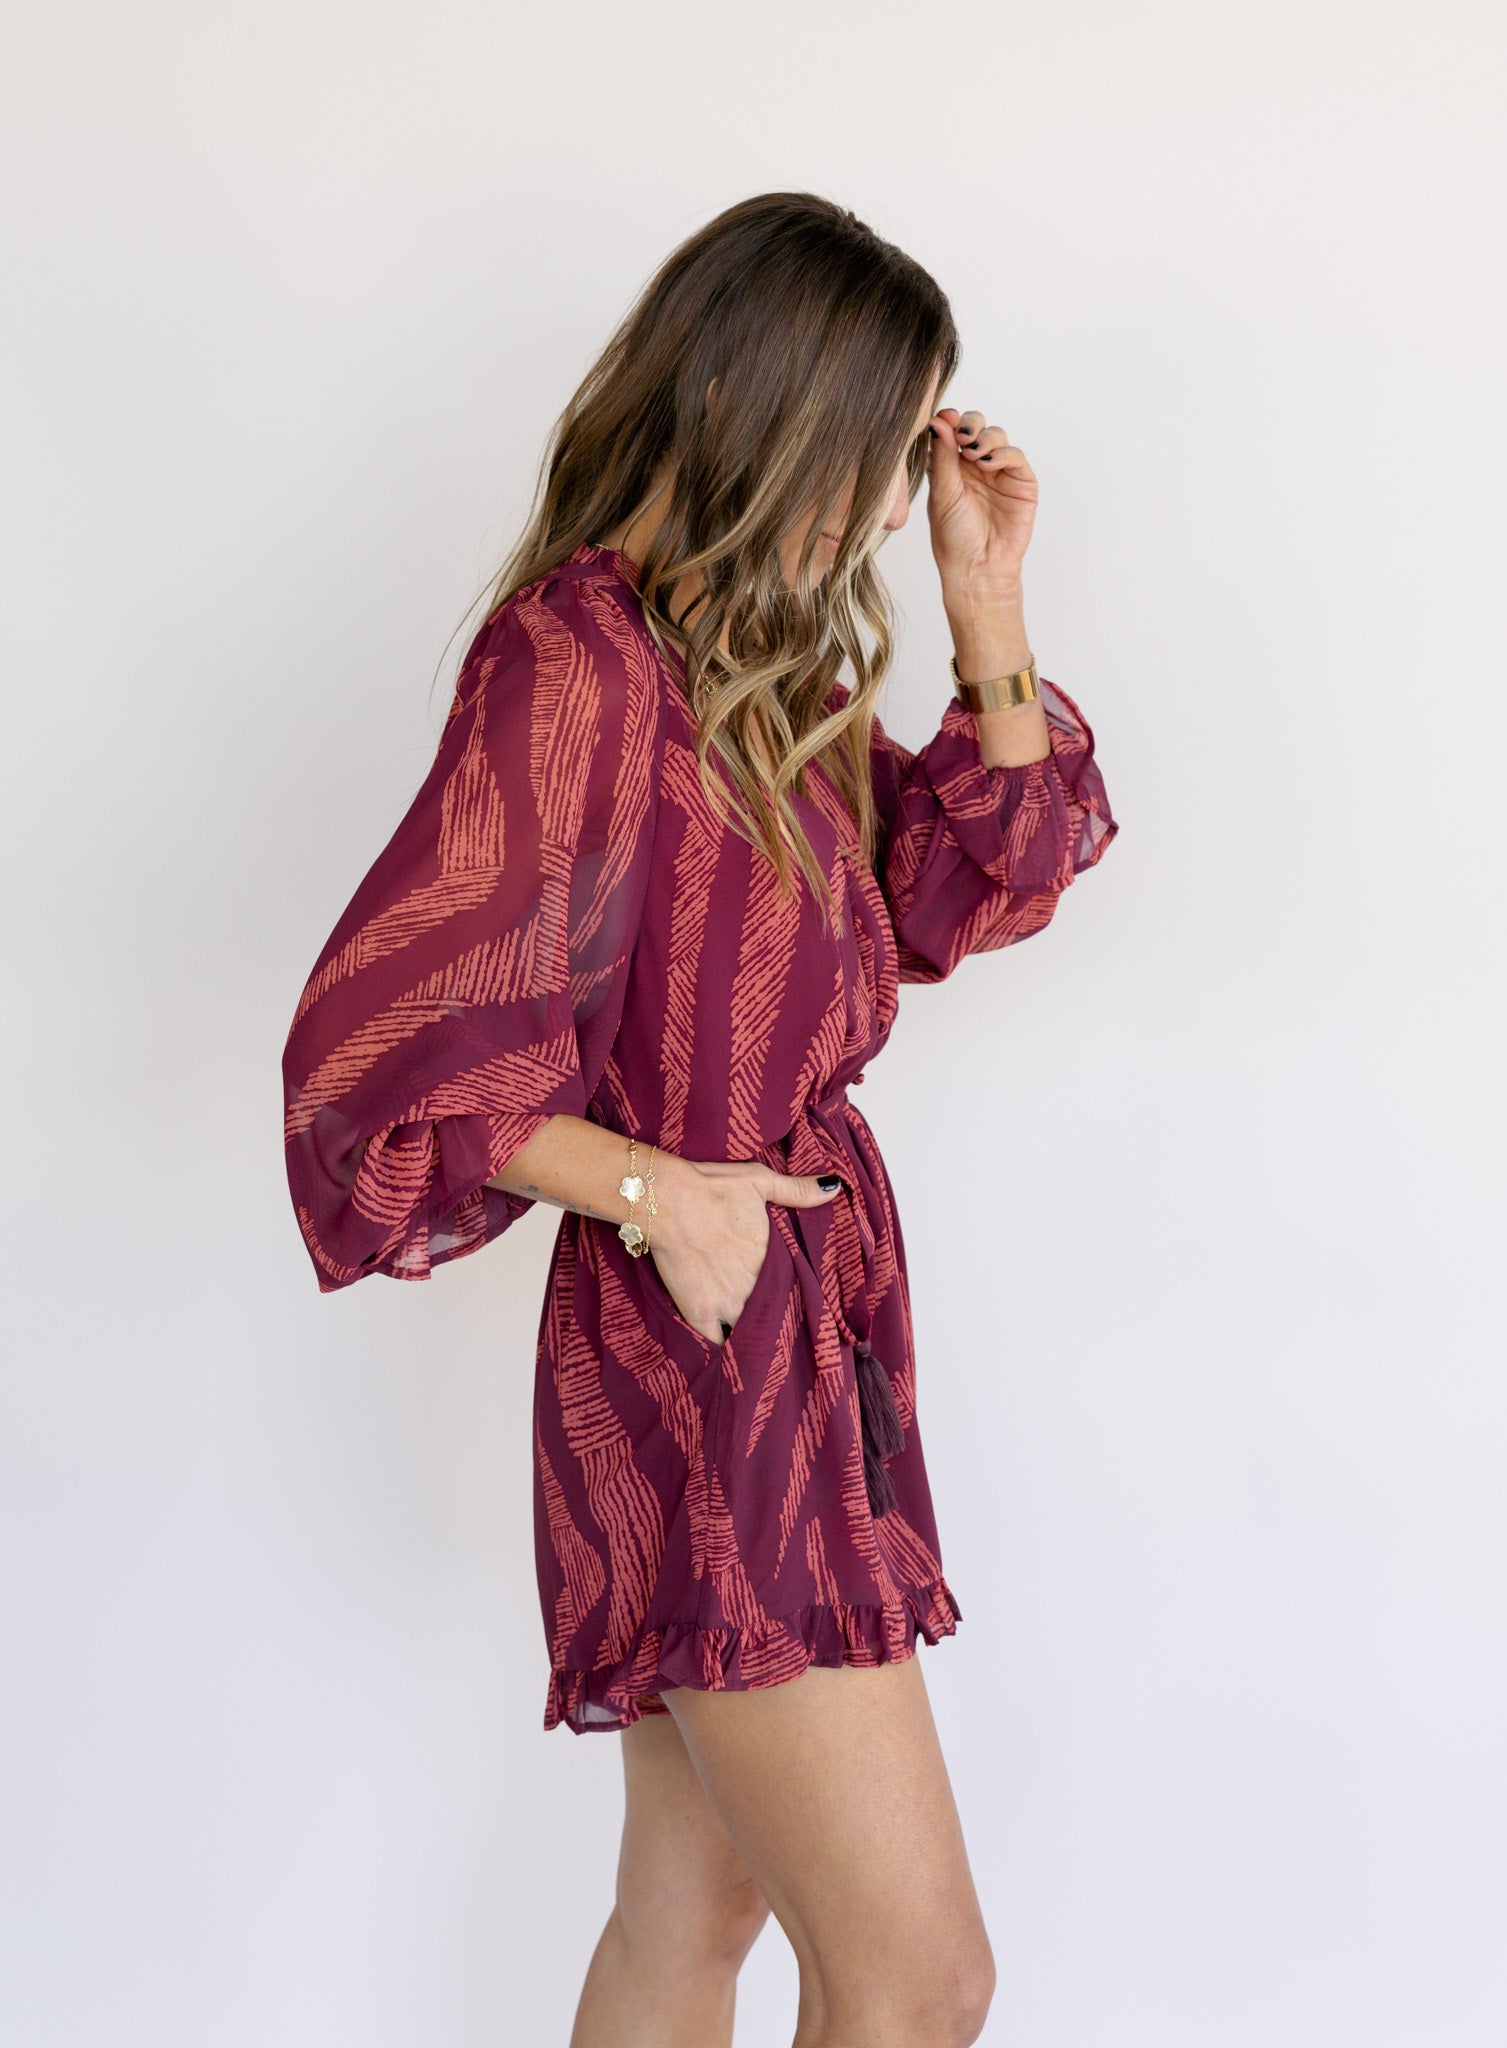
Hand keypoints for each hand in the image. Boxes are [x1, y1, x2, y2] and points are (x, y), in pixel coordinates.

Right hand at [647, 1157, 843, 1343]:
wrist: (666, 1201)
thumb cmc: (711, 1188)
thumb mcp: (759, 1180)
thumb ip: (797, 1189)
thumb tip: (834, 1187)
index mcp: (773, 1259)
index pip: (795, 1288)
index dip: (793, 1293)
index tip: (793, 1296)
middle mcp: (755, 1287)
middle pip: (774, 1312)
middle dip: (774, 1314)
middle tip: (776, 1320)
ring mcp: (728, 1303)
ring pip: (750, 1331)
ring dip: (752, 1333)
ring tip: (755, 1339)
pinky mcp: (699, 1313)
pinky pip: (717, 1344)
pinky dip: (723, 1347)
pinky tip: (727, 1348)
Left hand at [927, 406, 1038, 594]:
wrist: (978, 568)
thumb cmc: (954, 538)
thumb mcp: (943, 494)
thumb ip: (942, 457)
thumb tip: (937, 420)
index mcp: (950, 466)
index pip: (952, 431)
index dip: (950, 420)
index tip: (944, 417)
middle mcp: (974, 465)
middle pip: (976, 426)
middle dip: (970, 423)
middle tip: (962, 434)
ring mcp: (999, 472)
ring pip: (997, 436)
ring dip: (985, 438)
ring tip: (973, 453)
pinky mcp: (1021, 482)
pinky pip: (1015, 456)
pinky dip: (1002, 454)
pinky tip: (988, 464)